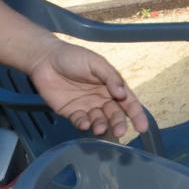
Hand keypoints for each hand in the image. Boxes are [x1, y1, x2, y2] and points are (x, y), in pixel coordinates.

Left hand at [24, 43, 147, 138]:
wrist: (45, 59)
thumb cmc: (74, 57)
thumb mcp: (96, 63)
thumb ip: (110, 77)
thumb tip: (122, 93)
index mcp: (112, 86)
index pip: (128, 102)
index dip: (137, 114)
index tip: (142, 127)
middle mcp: (102, 98)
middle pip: (115, 114)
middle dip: (119, 123)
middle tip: (120, 131)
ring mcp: (87, 106)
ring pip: (99, 120)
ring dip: (101, 126)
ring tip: (99, 128)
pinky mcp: (71, 112)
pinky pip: (80, 121)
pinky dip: (84, 125)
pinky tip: (84, 124)